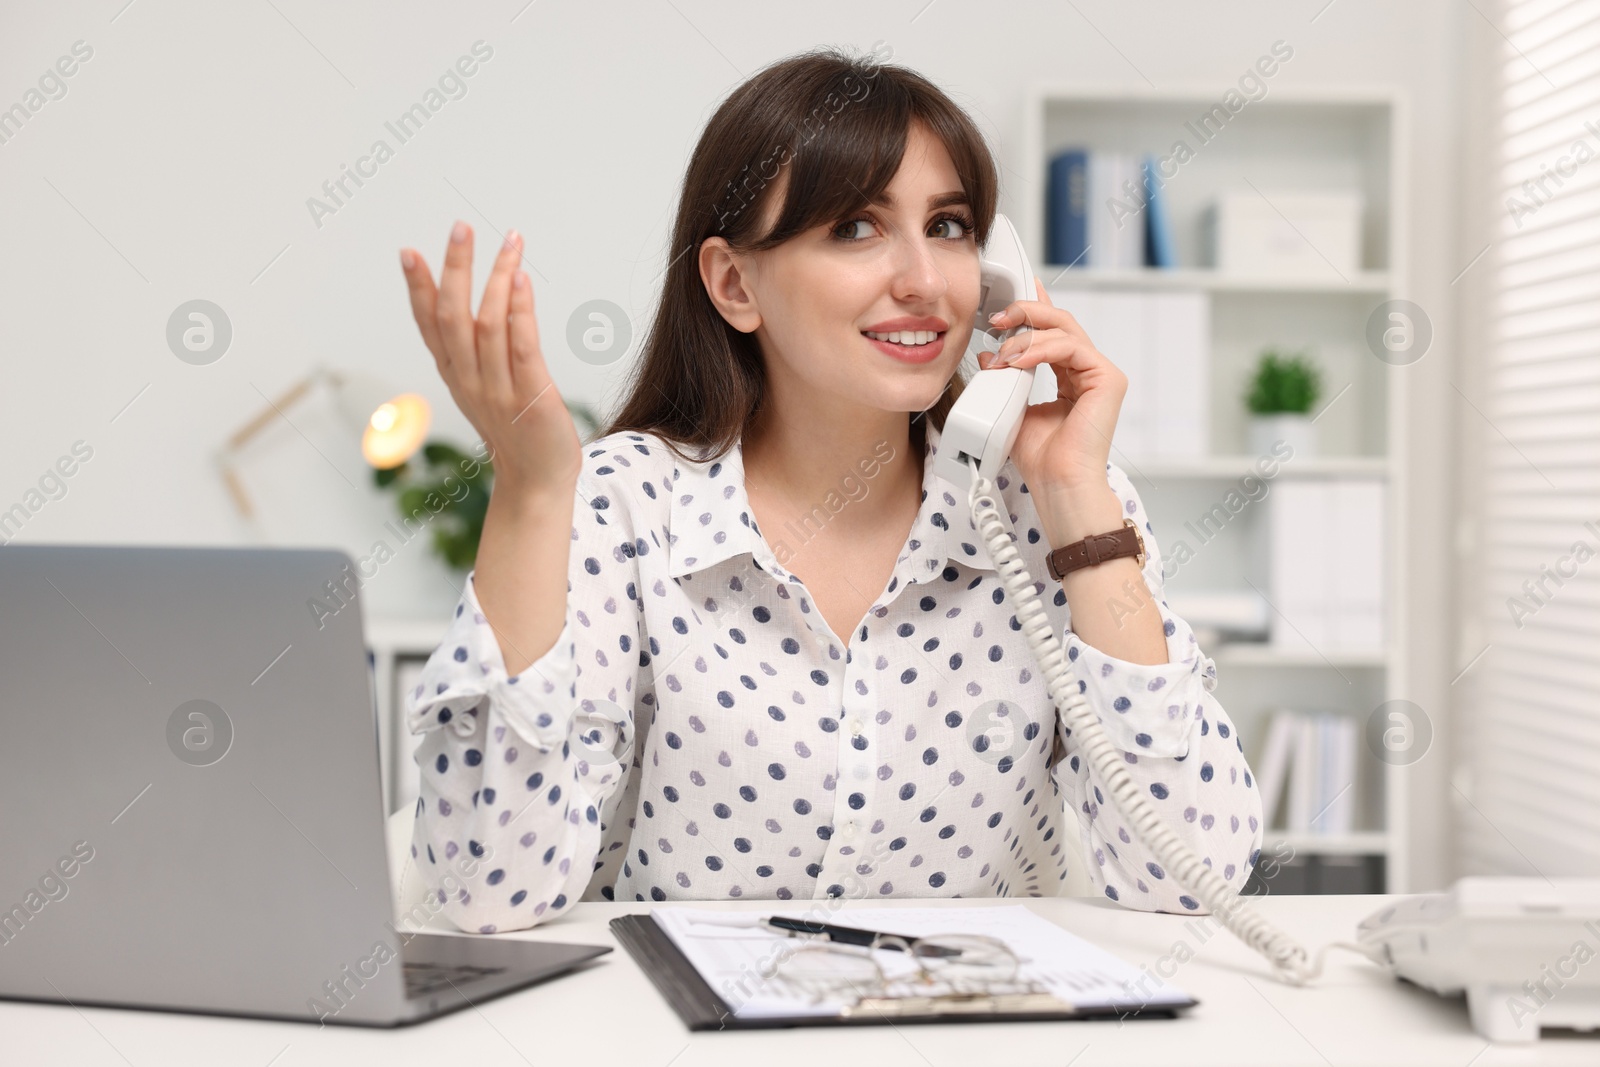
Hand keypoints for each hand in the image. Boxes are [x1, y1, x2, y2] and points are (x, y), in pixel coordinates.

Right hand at [399, 221, 579, 495]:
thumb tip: (480, 304)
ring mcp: (499, 390)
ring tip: (508, 241)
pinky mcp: (532, 398)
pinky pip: (521, 350)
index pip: (431, 327)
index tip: (409, 252)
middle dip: (456, 270)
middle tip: (460, 227)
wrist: (537, 483)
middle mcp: (471, 380)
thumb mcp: (484, 387)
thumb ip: (477, 350)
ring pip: (489, 325)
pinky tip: (522, 281)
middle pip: (454, 318)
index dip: (418, 289)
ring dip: (497, 278)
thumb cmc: (516, 430)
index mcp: (456, 376)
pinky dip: (519, 314)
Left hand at [978, 277, 1127, 494]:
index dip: (1032, 309)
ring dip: (1026, 336)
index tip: (1006, 301)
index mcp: (1068, 376)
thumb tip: (988, 355)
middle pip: (1060, 322)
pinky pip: (1072, 347)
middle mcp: (1087, 371)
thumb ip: (1003, 380)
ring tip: (1002, 354)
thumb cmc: (1041, 458)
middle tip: (998, 317)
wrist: (1058, 484)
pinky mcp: (1108, 379)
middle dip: (1026, 312)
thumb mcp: (1012, 407)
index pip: (1051, 331)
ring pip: (1064, 329)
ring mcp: (1100, 374)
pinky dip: (1041, 349)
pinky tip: (1019, 361)